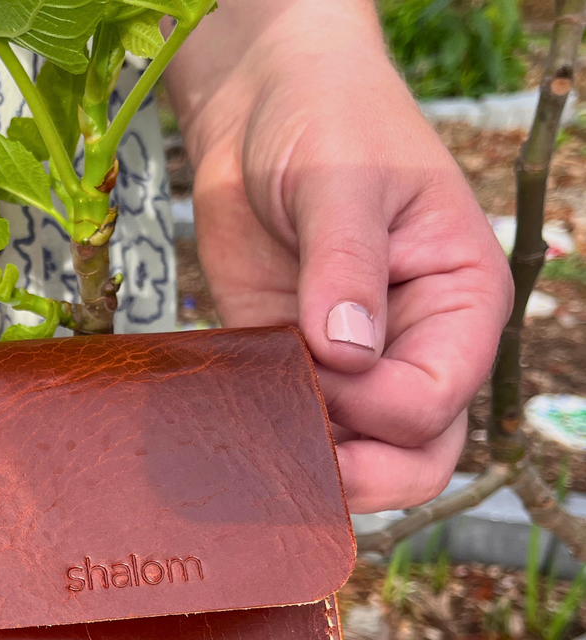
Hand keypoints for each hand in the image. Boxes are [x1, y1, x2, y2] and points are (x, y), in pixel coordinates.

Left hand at [165, 0, 511, 512]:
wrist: (263, 114)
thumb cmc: (329, 125)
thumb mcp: (343, 183)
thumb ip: (345, 265)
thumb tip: (347, 351)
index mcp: (460, 303)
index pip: (437, 400)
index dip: (375, 404)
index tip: (319, 362)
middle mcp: (417, 346)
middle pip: (416, 458)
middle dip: (360, 474)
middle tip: (293, 455)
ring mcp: (354, 365)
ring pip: (356, 458)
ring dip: (307, 463)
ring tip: (256, 434)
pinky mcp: (291, 366)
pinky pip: (289, 427)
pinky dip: (264, 438)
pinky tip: (230, 423)